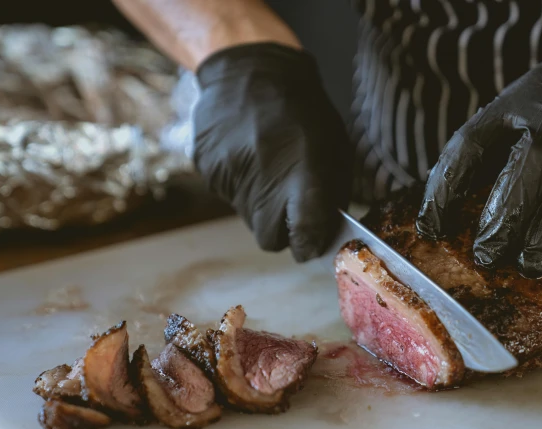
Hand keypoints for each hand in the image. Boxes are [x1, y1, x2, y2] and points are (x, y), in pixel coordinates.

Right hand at [193, 43, 351, 261]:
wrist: (249, 70)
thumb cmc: (303, 112)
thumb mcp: (334, 148)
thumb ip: (330, 195)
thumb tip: (323, 235)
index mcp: (303, 171)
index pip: (304, 233)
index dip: (308, 245)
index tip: (311, 242)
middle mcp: (263, 176)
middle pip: (268, 239)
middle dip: (281, 232)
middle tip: (289, 209)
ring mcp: (230, 174)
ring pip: (247, 217)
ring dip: (261, 203)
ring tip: (268, 167)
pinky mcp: (208, 170)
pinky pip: (229, 196)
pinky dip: (241, 185)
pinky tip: (248, 156)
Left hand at [416, 1, 541, 276]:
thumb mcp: (526, 103)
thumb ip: (499, 148)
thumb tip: (460, 208)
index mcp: (516, 103)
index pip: (468, 145)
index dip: (444, 190)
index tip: (429, 229)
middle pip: (525, 167)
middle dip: (502, 218)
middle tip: (485, 255)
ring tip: (529, 264)